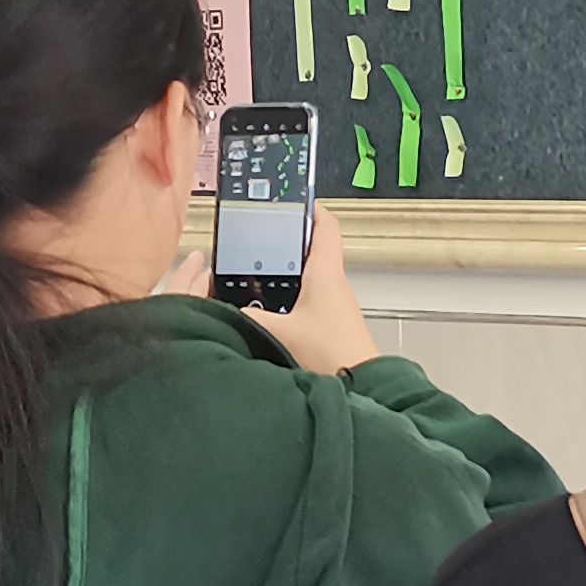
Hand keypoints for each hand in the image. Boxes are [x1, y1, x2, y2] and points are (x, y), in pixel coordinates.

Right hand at [243, 206, 384, 375]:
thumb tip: (224, 309)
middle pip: (313, 248)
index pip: (325, 225)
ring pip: (311, 274)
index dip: (309, 206)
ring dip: (289, 268)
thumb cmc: (334, 359)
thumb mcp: (280, 334)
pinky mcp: (331, 324)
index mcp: (326, 274)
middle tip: (264, 232)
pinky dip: (292, 293)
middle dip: (289, 238)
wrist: (361, 388)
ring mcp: (334, 305)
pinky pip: (310, 297)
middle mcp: (334, 285)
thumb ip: (248, 319)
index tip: (292, 197)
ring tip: (259, 268)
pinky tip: (271, 307)